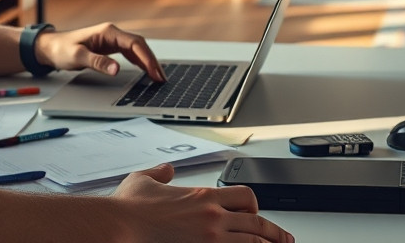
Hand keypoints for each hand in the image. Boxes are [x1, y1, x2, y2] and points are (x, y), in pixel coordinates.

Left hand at [35, 22, 166, 81]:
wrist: (50, 47)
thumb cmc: (62, 49)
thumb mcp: (78, 57)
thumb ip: (97, 62)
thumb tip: (116, 69)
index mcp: (108, 32)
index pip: (134, 43)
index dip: (147, 58)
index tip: (155, 72)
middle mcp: (113, 34)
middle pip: (139, 45)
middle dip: (152, 60)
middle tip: (161, 78)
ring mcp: (112, 39)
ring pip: (136, 49)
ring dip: (148, 61)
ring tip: (158, 77)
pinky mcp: (110, 46)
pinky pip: (130, 53)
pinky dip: (140, 61)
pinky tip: (145, 70)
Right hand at [112, 163, 294, 242]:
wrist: (120, 226)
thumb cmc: (129, 209)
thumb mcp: (144, 180)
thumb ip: (160, 173)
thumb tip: (167, 169)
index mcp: (203, 196)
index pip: (245, 196)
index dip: (254, 206)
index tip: (255, 213)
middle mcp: (212, 216)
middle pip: (256, 222)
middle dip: (274, 233)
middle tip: (285, 240)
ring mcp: (209, 239)